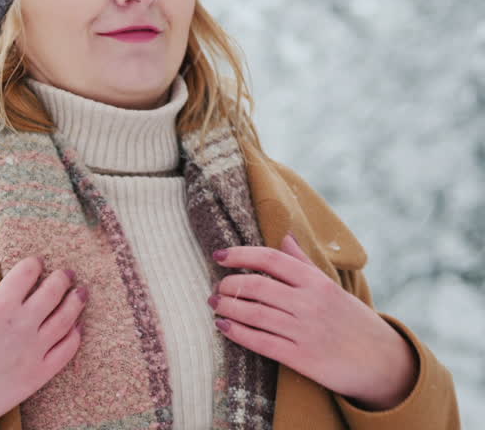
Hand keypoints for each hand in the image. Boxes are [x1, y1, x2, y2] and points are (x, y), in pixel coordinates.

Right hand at [0, 257, 86, 429]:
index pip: (25, 273)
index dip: (34, 264)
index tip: (37, 263)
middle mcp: (20, 324)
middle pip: (52, 291)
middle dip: (61, 278)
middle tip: (67, 274)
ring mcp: (33, 350)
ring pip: (65, 319)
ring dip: (76, 302)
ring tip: (81, 293)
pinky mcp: (39, 374)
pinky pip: (66, 351)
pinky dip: (75, 336)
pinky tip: (76, 327)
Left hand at [210, 233, 416, 409]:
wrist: (384, 364)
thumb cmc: (352, 320)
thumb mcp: (332, 287)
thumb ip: (304, 263)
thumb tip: (284, 236)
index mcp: (316, 282)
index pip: (270, 259)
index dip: (240, 254)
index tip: (219, 256)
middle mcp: (310, 303)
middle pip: (256, 286)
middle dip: (229, 284)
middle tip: (217, 287)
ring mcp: (305, 331)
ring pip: (253, 313)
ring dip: (227, 307)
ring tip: (215, 304)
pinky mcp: (301, 358)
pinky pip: (260, 342)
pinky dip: (236, 333)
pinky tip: (223, 327)